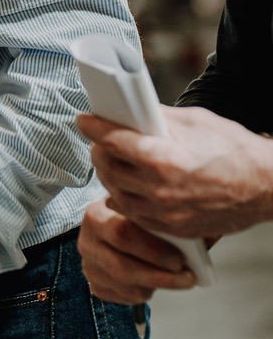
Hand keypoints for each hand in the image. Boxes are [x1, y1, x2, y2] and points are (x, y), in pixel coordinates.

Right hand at [77, 197, 195, 303]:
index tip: (180, 258)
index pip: (121, 233)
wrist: (112, 224)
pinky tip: (156, 282)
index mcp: (96, 215)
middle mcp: (86, 242)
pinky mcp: (96, 286)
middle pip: (122, 267)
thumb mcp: (146, 208)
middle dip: (160, 276)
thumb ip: (166, 218)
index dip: (153, 250)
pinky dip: (145, 294)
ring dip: (157, 287)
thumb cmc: (136, 216)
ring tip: (177, 280)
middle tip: (188, 277)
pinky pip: (124, 298)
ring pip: (127, 286)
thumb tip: (202, 233)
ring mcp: (89, 266)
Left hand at [78, 105, 272, 238]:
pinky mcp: (171, 228)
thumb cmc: (234, 150)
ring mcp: (164, 213)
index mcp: (163, 157)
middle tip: (100, 140)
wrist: (265, 186)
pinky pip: (135, 214)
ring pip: (116, 194)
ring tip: (115, 161)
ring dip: (110, 176)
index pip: (113, 141)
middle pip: (108, 169)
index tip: (85, 120)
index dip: (94, 127)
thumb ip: (157, 118)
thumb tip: (131, 110)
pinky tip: (130, 184)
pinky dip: (127, 198)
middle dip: (100, 151)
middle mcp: (159, 189)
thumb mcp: (194, 121)